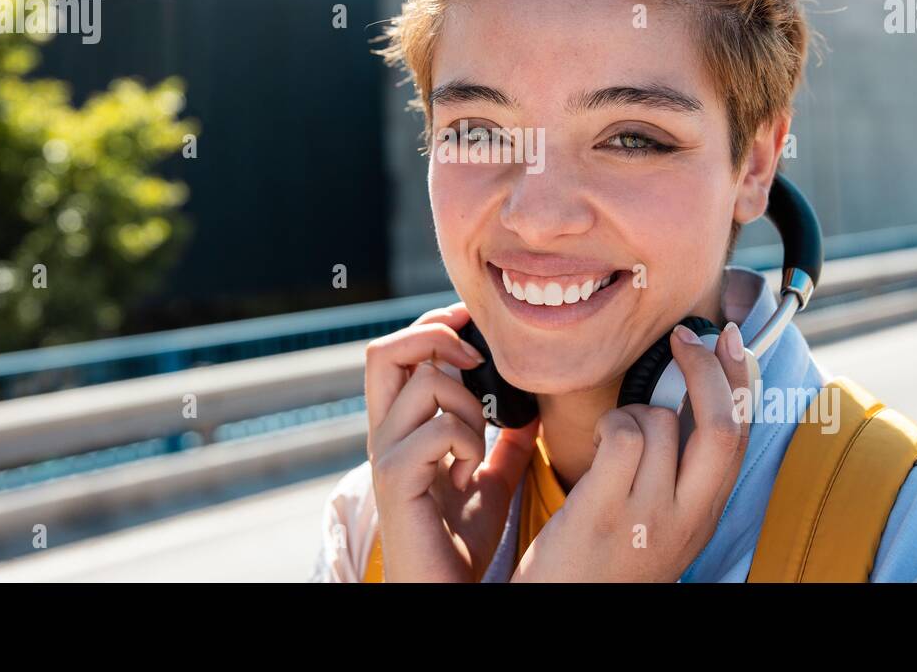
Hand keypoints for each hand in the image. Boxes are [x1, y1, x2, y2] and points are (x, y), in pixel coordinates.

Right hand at [366, 302, 538, 581]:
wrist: (445, 590)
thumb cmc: (461, 542)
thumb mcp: (491, 481)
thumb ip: (506, 444)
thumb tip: (534, 412)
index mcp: (400, 428)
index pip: (395, 352)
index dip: (432, 326)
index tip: (473, 326)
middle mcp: (384, 434)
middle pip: (382, 350)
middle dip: (433, 335)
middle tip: (474, 358)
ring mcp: (386, 455)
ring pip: (425, 383)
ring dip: (468, 404)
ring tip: (478, 445)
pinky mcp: (396, 479)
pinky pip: (440, 430)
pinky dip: (468, 443)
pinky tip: (469, 475)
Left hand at [511, 321, 752, 581]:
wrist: (562, 614)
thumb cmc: (600, 560)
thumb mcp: (659, 522)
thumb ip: (677, 473)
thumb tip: (685, 397)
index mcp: (704, 516)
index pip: (740, 436)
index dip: (741, 380)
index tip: (731, 339)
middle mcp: (687, 518)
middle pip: (721, 425)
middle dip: (708, 367)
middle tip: (685, 337)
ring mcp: (648, 516)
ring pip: (661, 421)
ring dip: (633, 408)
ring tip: (612, 438)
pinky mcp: (606, 511)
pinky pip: (623, 434)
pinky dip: (608, 423)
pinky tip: (595, 445)